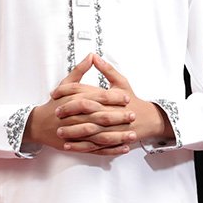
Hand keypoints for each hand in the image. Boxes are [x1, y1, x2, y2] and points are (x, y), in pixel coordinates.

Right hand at [23, 56, 131, 154]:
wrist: (39, 124)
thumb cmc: (55, 104)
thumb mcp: (66, 85)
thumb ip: (79, 70)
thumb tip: (91, 56)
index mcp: (76, 101)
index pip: (98, 98)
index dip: (114, 98)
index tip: (127, 98)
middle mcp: (77, 117)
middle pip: (101, 116)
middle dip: (119, 117)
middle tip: (133, 115)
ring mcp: (77, 133)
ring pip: (101, 135)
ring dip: (118, 136)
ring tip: (133, 134)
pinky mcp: (78, 146)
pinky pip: (97, 149)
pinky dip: (111, 149)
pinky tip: (123, 148)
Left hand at [51, 55, 170, 155]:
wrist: (147, 119)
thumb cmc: (132, 100)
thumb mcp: (121, 82)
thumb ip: (107, 69)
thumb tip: (93, 56)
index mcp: (108, 95)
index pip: (84, 91)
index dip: (66, 91)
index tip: (54, 94)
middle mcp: (108, 111)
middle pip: (85, 110)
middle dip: (68, 112)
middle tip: (55, 113)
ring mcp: (110, 128)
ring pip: (88, 130)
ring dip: (72, 132)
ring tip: (59, 132)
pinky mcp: (110, 140)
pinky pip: (93, 145)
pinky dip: (80, 146)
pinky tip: (68, 146)